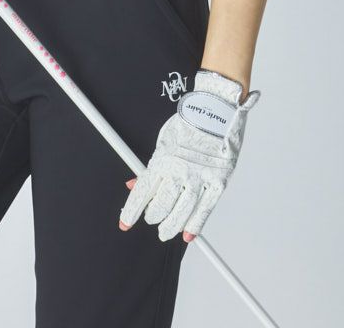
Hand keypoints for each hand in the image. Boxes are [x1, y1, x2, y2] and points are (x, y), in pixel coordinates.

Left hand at [118, 70, 259, 242]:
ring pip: (182, 212)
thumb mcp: (163, 140)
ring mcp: (200, 178)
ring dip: (171, 226)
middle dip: (153, 217)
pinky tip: (187, 234)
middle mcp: (180, 171)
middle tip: (152, 220)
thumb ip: (150, 167)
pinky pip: (205, 210)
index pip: (142, 192)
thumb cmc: (189, 122)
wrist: (216, 110)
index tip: (125, 223)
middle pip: (161, 206)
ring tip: (165, 232)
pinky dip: (195, 225)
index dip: (132, 211)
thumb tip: (133, 185)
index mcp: (163, 159)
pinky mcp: (218, 182)